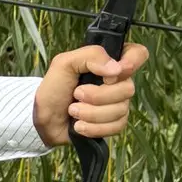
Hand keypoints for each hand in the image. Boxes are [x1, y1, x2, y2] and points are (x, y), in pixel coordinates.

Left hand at [32, 42, 149, 146]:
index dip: (132, 62)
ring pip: (121, 110)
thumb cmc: (53, 89)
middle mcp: (117, 82)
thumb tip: (116, 69)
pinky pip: (117, 127)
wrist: (43, 119)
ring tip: (73, 111)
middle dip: (98, 95)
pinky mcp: (113, 123)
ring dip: (91, 113)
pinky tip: (79, 126)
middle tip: (76, 95)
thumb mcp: (64, 63)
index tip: (111, 75)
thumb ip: (90, 56)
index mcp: (108, 62)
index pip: (137, 54)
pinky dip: (94, 128)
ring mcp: (117, 104)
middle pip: (128, 88)